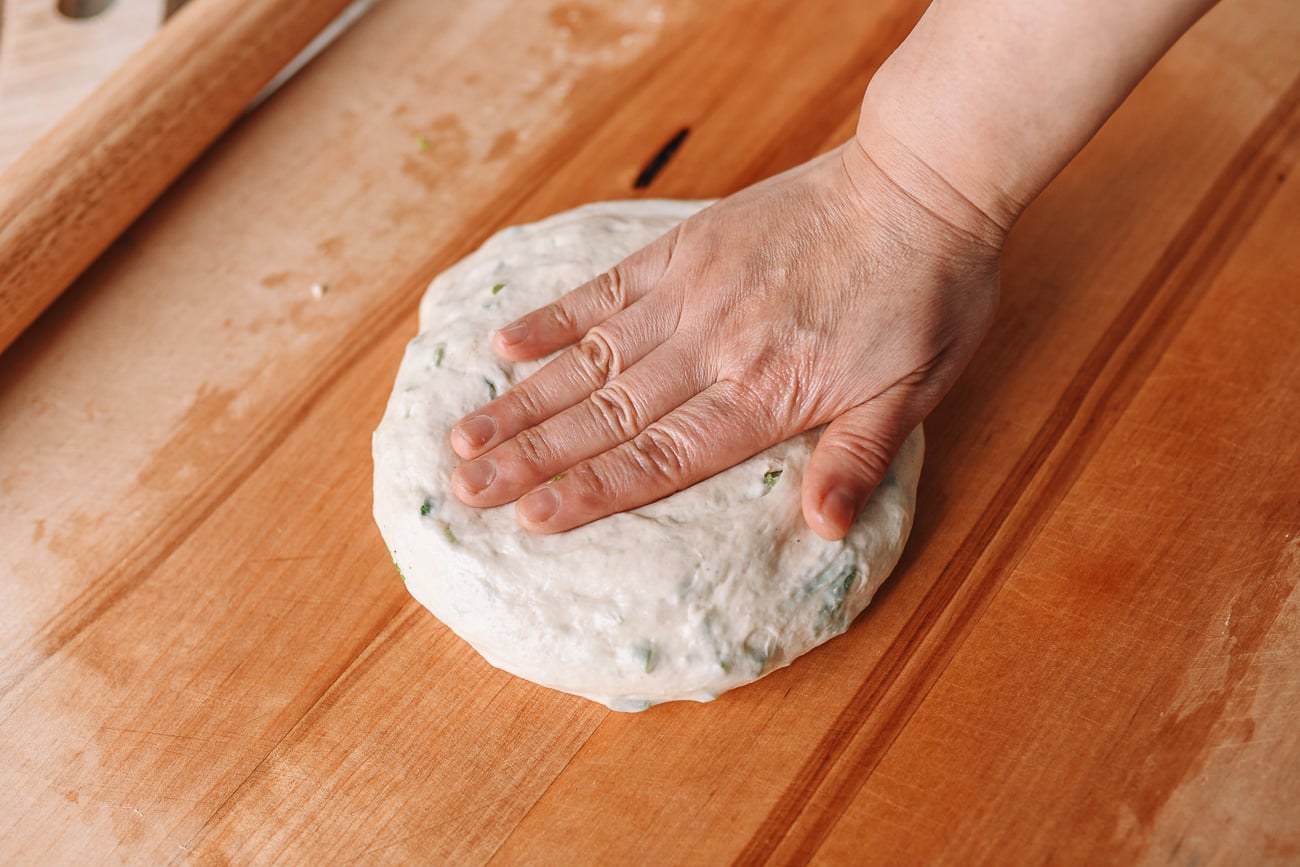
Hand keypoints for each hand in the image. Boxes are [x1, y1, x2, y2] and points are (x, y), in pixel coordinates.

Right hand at [448, 139, 1003, 538]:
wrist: (921, 182)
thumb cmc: (925, 293)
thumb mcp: (915, 389)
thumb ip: (858, 457)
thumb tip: (821, 530)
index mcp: (766, 393)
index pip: (661, 457)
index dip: (591, 489)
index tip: (529, 517)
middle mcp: (714, 347)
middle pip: (608, 414)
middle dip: (531, 456)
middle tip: (464, 487)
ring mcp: (692, 293)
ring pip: (592, 357)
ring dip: (524, 399)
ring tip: (465, 434)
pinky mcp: (686, 248)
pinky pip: (608, 287)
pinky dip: (555, 315)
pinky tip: (508, 341)